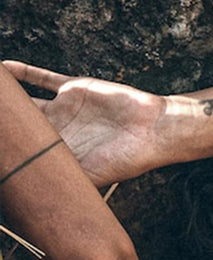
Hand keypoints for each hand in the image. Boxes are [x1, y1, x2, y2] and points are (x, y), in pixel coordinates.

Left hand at [2, 62, 167, 185]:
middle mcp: (59, 131)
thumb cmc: (126, 159)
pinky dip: (24, 73)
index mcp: (60, 153)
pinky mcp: (73, 89)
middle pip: (22, 126)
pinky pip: (43, 79)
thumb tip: (33, 190)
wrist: (150, 130)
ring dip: (9, 98)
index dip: (9, 149)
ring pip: (27, 101)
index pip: (26, 151)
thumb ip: (63, 178)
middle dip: (5, 124)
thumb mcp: (90, 177)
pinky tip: (4, 69)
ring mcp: (65, 109)